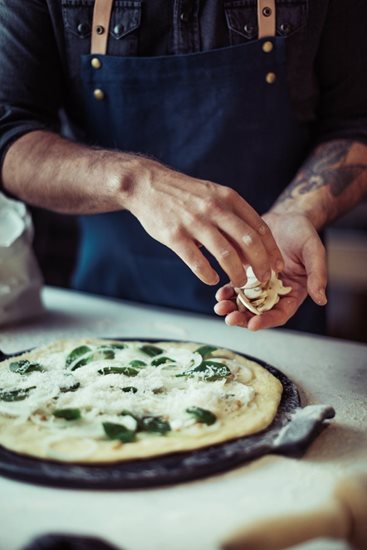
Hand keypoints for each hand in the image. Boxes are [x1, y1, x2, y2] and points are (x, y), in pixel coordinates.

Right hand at [126, 160, 283, 286]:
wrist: (147, 185)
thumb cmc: (185, 195)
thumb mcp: (214, 196)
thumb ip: (232, 218)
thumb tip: (250, 251)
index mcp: (228, 198)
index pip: (259, 227)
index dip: (272, 250)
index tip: (277, 267)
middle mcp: (214, 209)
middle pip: (248, 242)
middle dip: (261, 265)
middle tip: (264, 280)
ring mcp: (194, 222)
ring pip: (226, 255)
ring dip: (237, 274)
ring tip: (240, 284)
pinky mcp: (174, 236)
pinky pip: (197, 262)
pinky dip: (208, 275)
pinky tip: (211, 280)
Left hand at [214, 212, 327, 329]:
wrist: (286, 216)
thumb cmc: (303, 233)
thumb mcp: (313, 250)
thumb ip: (318, 274)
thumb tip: (321, 298)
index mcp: (293, 292)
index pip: (280, 313)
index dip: (267, 321)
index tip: (253, 324)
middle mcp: (275, 292)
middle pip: (259, 312)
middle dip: (244, 318)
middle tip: (230, 319)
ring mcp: (259, 285)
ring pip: (244, 303)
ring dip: (232, 308)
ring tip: (220, 308)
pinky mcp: (246, 274)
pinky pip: (235, 288)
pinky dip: (227, 293)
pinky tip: (219, 294)